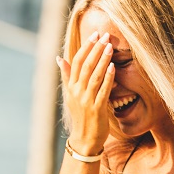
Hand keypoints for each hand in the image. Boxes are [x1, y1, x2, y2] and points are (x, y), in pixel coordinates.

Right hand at [57, 31, 114, 154]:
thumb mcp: (71, 94)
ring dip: (102, 60)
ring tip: (109, 47)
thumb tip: (59, 58)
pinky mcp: (96, 108)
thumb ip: (67, 76)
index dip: (86, 47)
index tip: (95, 35)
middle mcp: (77, 91)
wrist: (84, 138)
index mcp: (71, 86)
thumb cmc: (81, 115)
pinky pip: (103, 90)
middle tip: (104, 36)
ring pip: (94, 75)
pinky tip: (113, 67)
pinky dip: (108, 78)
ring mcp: (86, 100)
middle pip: (86, 66)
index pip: (77, 62)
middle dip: (96, 49)